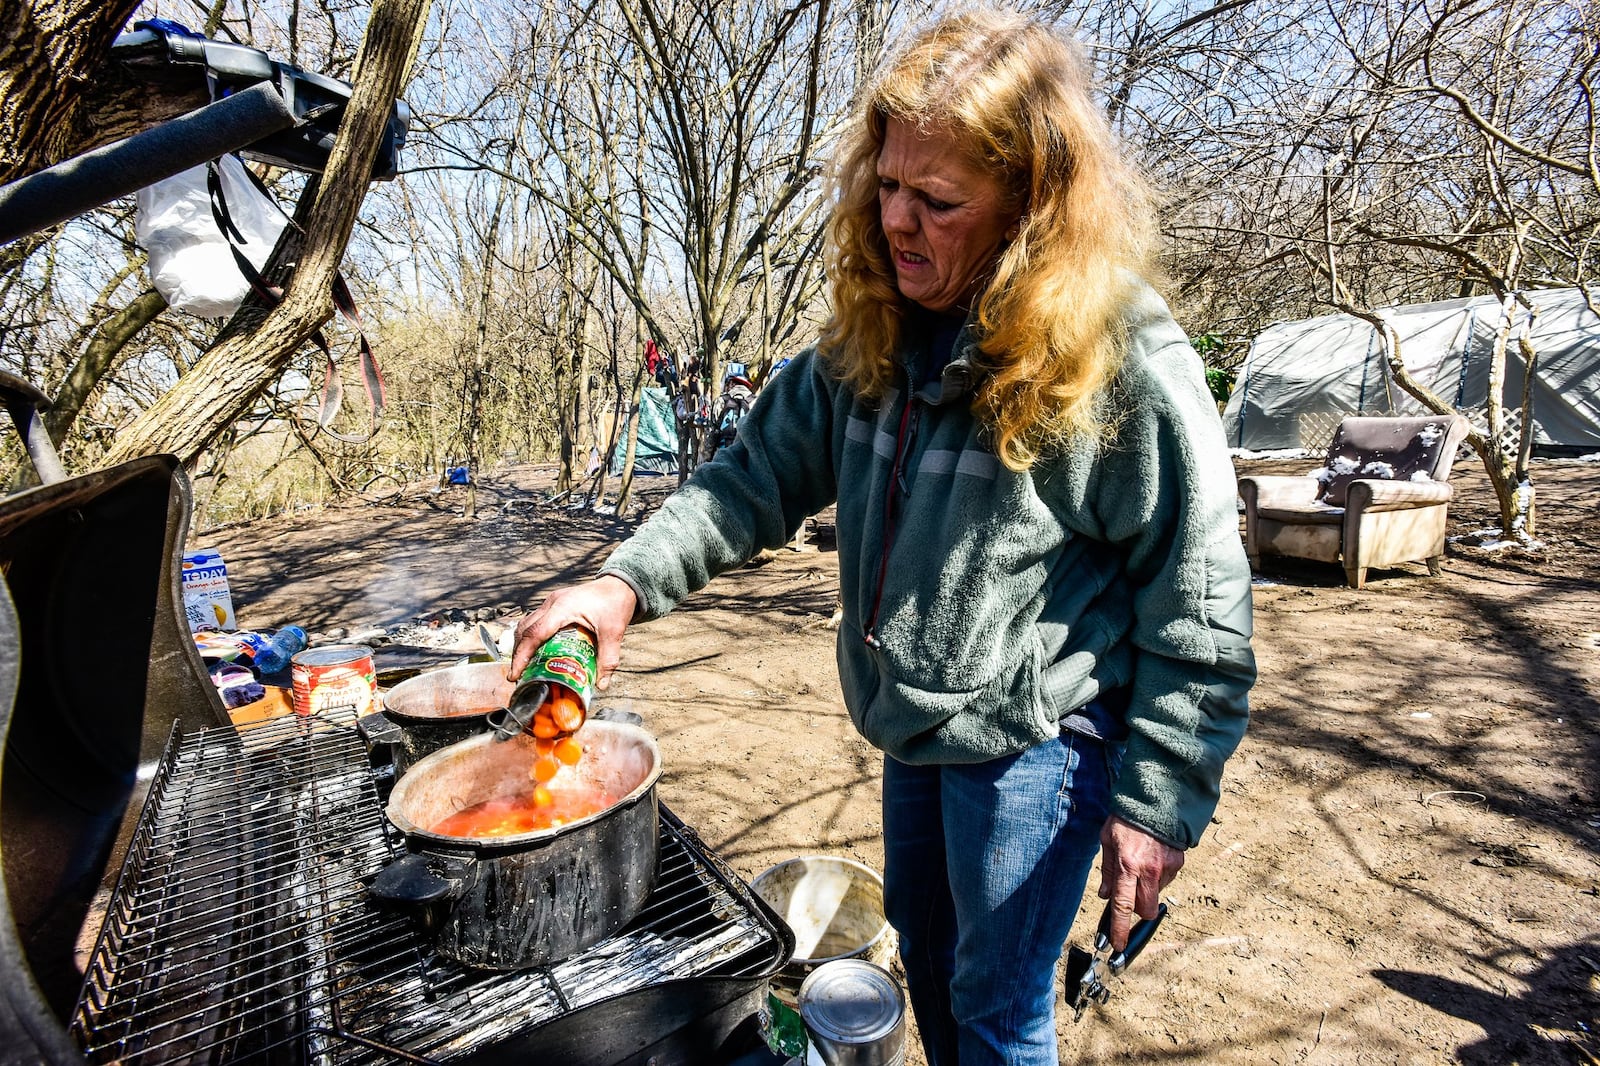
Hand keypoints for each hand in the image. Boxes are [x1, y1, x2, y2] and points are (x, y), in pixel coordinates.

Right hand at [508, 575, 636, 689]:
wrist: (620, 584)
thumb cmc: (616, 603)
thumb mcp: (614, 632)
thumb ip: (608, 659)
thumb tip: (600, 685)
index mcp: (562, 608)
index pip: (534, 634)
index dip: (522, 655)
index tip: (515, 674)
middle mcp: (552, 603)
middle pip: (524, 630)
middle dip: (518, 654)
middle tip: (519, 675)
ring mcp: (551, 602)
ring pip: (527, 624)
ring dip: (522, 645)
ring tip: (525, 666)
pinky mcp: (554, 605)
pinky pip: (535, 621)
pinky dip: (531, 637)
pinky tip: (537, 651)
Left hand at [1097, 816, 1184, 950]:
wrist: (1155, 799)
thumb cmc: (1126, 818)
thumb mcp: (1108, 841)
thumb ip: (1108, 870)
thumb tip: (1106, 895)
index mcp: (1127, 865)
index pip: (1123, 906)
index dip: (1120, 928)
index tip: (1117, 944)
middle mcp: (1148, 870)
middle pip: (1145, 910)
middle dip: (1138, 912)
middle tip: (1130, 899)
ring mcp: (1166, 868)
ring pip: (1156, 895)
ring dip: (1147, 889)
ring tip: (1140, 863)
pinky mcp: (1178, 863)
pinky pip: (1166, 880)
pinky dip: (1158, 875)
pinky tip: (1152, 857)